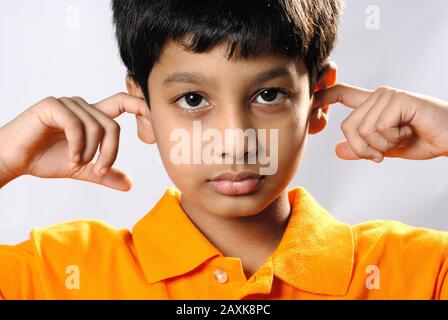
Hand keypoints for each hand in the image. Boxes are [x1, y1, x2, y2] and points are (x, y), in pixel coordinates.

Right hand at [0, 93, 148, 190]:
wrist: (13, 160)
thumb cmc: (45, 159)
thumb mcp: (83, 169)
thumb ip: (105, 174)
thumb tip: (130, 185)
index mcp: (92, 117)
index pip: (122, 103)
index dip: (141, 106)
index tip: (154, 117)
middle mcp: (83, 106)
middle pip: (113, 125)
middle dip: (111, 152)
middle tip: (100, 170)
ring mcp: (68, 104)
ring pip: (97, 126)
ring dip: (91, 152)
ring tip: (77, 163)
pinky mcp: (53, 106)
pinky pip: (77, 125)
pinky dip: (78, 146)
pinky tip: (71, 158)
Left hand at [313, 84, 447, 161]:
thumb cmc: (422, 139)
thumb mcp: (385, 149)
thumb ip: (362, 148)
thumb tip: (337, 150)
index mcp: (372, 105)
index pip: (341, 94)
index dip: (322, 97)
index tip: (308, 101)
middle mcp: (377, 96)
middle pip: (347, 126)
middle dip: (363, 148)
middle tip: (382, 153)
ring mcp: (387, 96)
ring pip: (362, 129)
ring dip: (381, 145)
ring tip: (400, 138)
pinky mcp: (398, 100)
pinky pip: (378, 128)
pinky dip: (392, 140)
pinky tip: (407, 131)